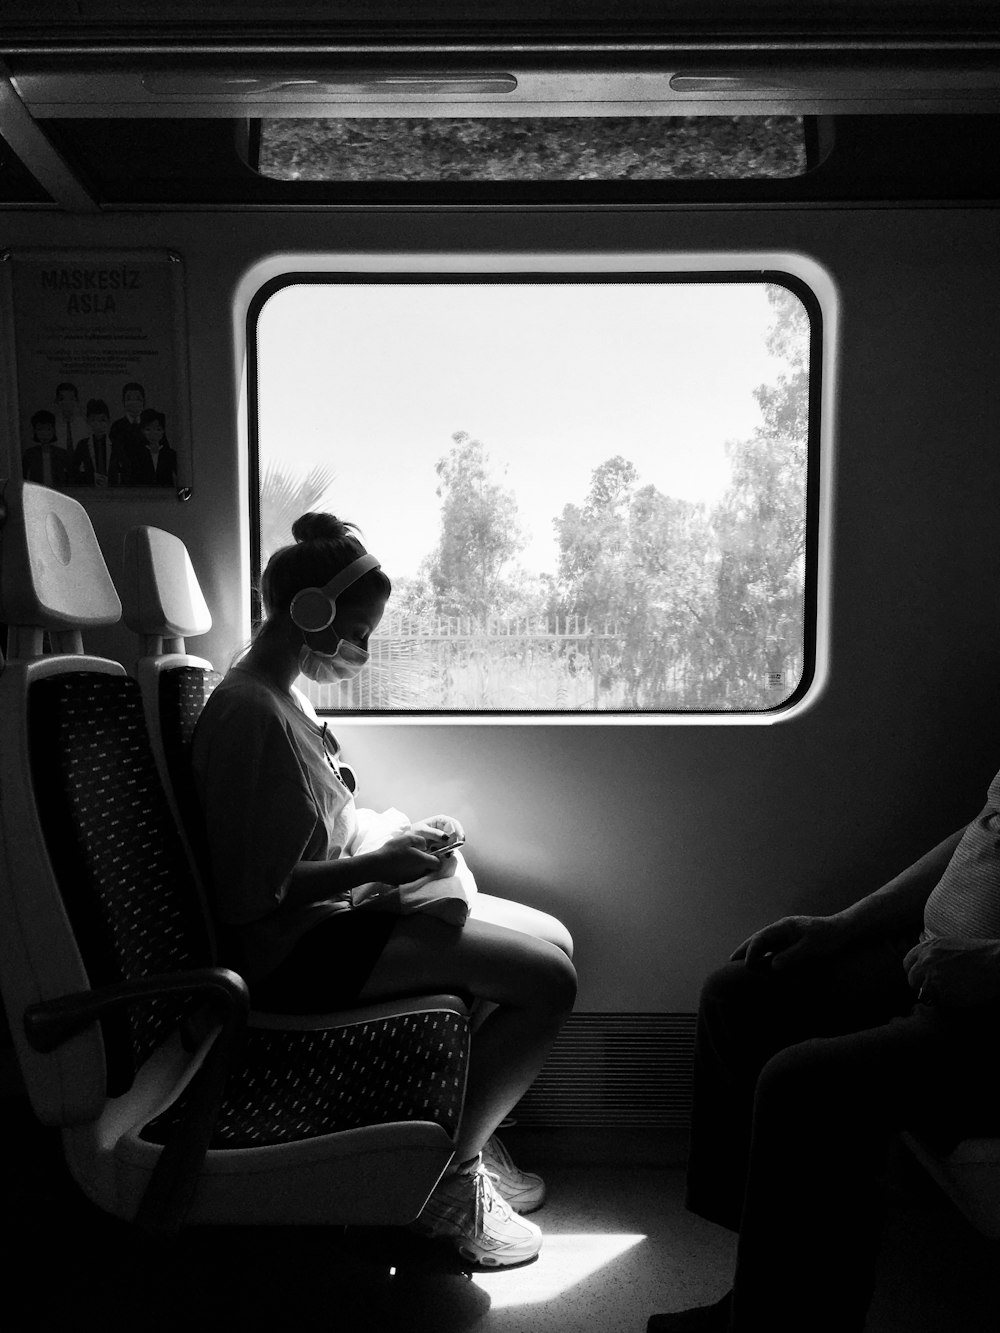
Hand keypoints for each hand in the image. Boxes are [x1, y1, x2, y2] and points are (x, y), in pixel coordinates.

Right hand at [368, 830, 441, 884]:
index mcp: (423, 861)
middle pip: (429, 869)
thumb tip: (425, 846)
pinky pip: (410, 876)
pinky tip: (399, 865)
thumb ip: (420, 841)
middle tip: (415, 854)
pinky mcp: (403, 882)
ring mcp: (412, 879)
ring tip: (405, 859)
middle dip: (425, 862)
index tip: (429, 852)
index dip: (436, 858)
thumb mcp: (407, 839)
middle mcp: (420, 872)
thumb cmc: (392, 851)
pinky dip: (408, 871)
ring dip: (416, 867)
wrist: (376, 865)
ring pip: (420, 872)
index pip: (438, 863)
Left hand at [411, 814, 465, 849]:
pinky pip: (448, 849)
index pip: (454, 823)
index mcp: (440, 820)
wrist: (407, 842)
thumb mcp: (421, 831)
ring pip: (453, 843)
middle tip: (452, 848)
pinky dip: (447, 852)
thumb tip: (446, 837)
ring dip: (451, 848)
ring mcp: (443, 837)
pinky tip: (442, 854)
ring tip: (444, 852)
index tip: (461, 839)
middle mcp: (444, 828)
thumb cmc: (413, 833)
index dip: (459, 830)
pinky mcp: (442, 846)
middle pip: (456, 834)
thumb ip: (434, 833)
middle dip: (455, 841)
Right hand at [731, 914, 852, 971]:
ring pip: (763, 942)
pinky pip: (772, 947)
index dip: (751, 951)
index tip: (746, 965)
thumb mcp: (811, 948)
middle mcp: (782, 929)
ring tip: (740, 963)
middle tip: (730, 962)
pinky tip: (761, 963)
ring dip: (751, 951)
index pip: (761, 938)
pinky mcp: (791, 940)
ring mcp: (786, 934)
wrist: (843, 930)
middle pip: (757, 938)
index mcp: (784, 927)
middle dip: (744, 949)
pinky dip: (763, 954)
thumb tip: (772, 965)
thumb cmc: (828, 938)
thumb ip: (792, 956)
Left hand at [903, 936, 999, 1007]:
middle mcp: (926, 961)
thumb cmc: (979, 953)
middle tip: (936, 989)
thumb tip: (921, 964)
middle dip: (922, 986)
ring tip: (951, 990)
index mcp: (927, 947)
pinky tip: (960, 994)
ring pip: (923, 993)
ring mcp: (933, 977)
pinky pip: (939, 1002)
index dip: (914, 972)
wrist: (996, 962)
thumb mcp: (949, 944)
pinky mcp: (943, 992)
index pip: (907, 963)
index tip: (920, 978)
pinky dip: (947, 1001)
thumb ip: (932, 953)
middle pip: (912, 980)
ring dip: (934, 995)